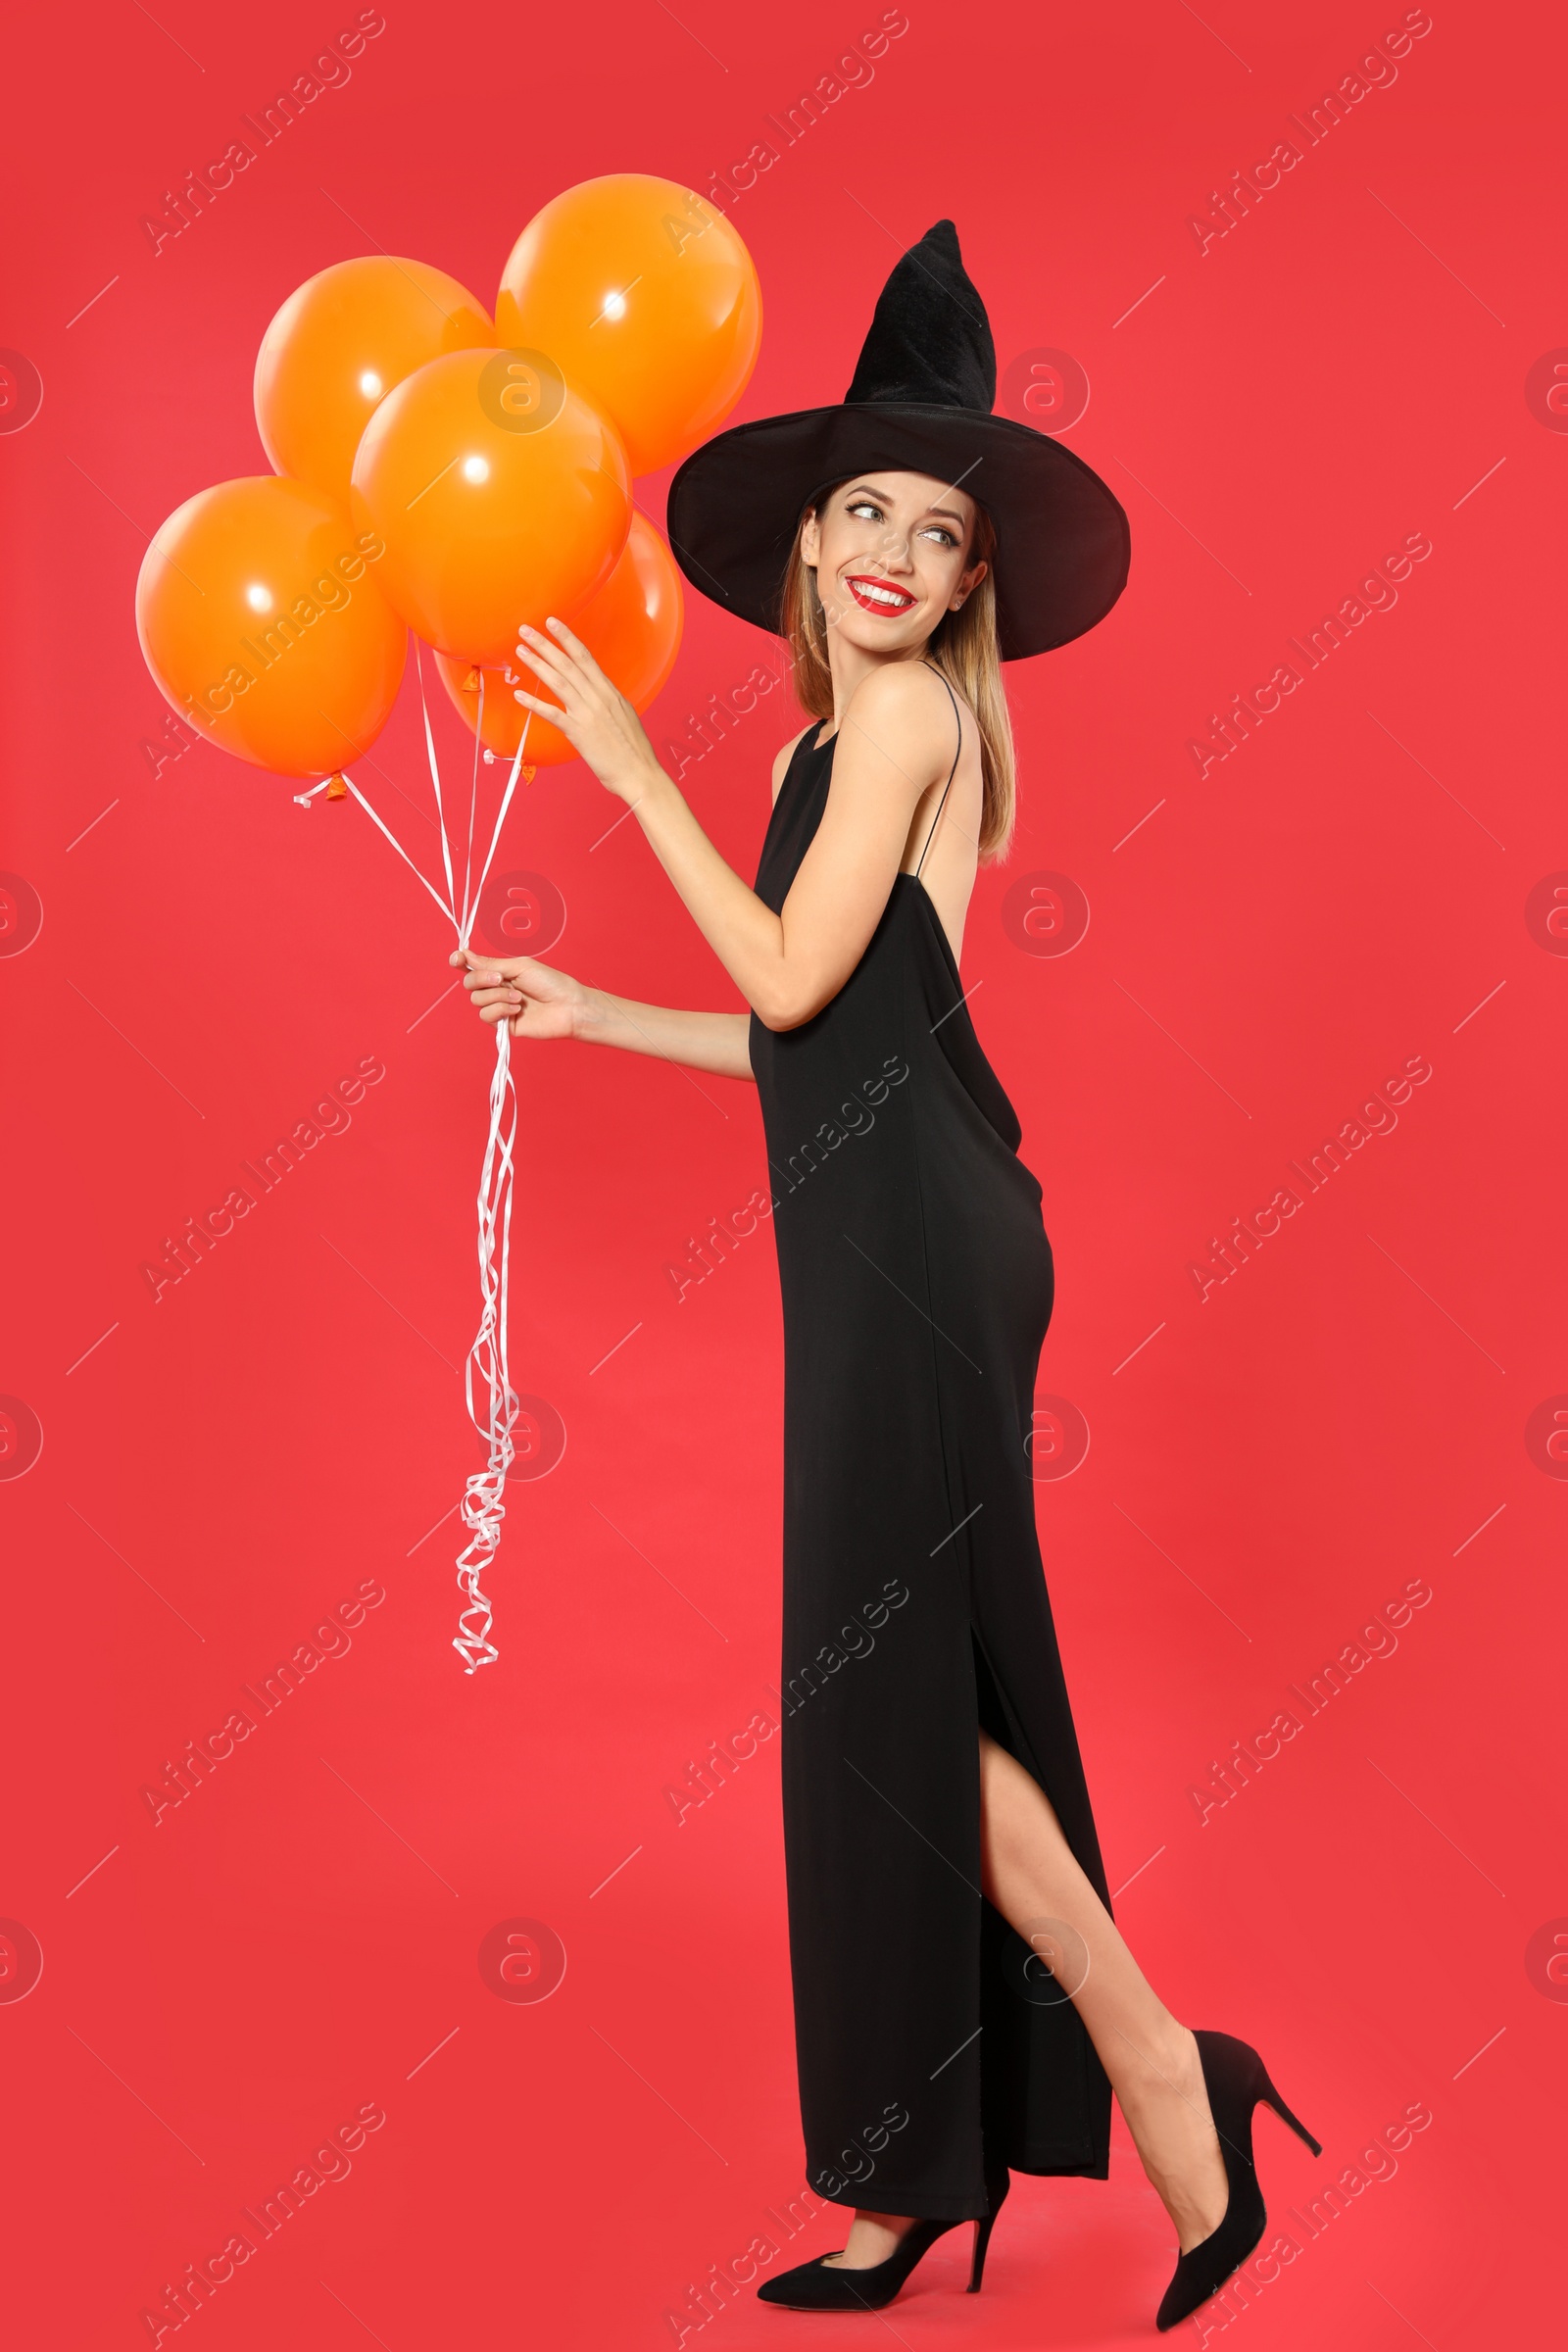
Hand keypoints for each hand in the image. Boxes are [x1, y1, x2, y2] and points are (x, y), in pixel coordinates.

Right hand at [449, 946, 596, 1041]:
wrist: (567, 1006)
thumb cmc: (550, 983)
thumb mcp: (519, 966)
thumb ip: (491, 964)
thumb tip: (467, 956)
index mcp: (499, 972)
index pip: (471, 967)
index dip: (459, 961)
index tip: (456, 958)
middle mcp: (496, 989)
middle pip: (469, 984)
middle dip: (481, 979)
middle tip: (501, 978)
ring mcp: (499, 1007)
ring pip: (476, 1000)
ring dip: (497, 996)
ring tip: (519, 997)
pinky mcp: (502, 1024)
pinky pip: (486, 1016)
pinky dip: (500, 1009)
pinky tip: (517, 1009)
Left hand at [511, 617, 661, 802]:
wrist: (640, 773)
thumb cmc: (634, 750)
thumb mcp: (624, 715)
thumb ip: (607, 701)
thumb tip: (597, 692)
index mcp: (610, 692)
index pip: (585, 657)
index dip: (567, 638)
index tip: (553, 623)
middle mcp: (598, 697)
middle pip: (568, 663)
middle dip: (545, 644)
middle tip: (526, 630)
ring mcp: (588, 714)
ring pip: (558, 681)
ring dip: (537, 664)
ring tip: (520, 651)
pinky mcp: (579, 733)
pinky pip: (552, 714)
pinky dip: (534, 704)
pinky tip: (520, 695)